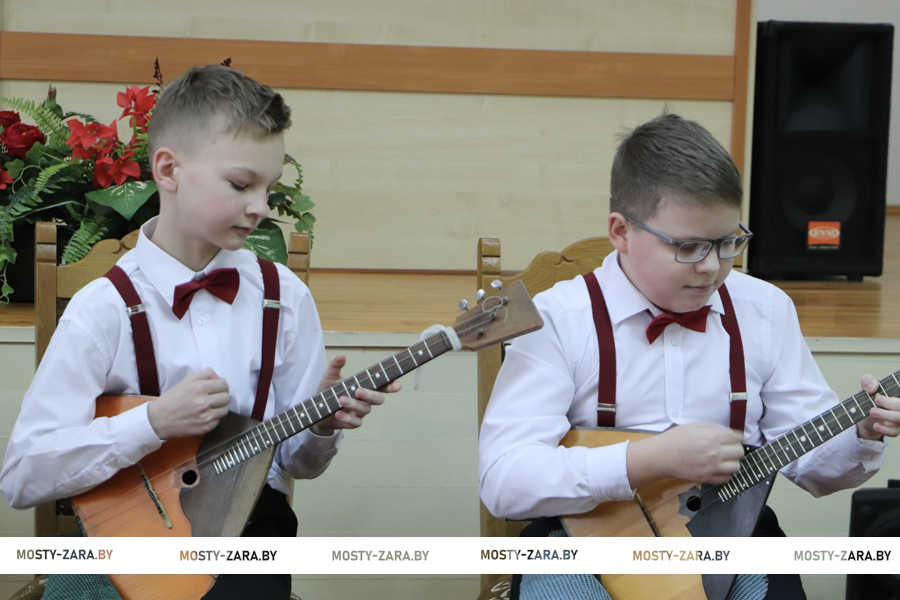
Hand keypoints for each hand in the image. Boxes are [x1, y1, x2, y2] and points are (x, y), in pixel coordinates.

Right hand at [147, 368, 229, 439]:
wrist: (158, 420)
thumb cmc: (173, 398)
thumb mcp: (186, 380)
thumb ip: (205, 374)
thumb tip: (219, 377)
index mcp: (199, 387)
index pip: (224, 384)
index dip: (221, 386)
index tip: (217, 388)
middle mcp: (204, 402)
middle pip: (226, 397)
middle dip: (221, 396)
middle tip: (212, 398)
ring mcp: (205, 417)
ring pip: (224, 410)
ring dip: (218, 408)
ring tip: (207, 408)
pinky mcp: (205, 428)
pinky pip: (218, 421)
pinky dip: (212, 418)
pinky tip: (202, 416)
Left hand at [310, 354, 401, 435]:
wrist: (317, 409)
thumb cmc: (328, 391)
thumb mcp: (330, 376)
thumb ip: (335, 366)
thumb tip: (341, 355)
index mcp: (365, 386)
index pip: (382, 386)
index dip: (391, 386)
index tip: (397, 385)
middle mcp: (366, 400)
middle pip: (378, 399)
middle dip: (371, 395)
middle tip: (359, 391)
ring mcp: (360, 412)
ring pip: (365, 409)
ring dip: (353, 404)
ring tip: (341, 399)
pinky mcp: (352, 422)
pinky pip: (355, 422)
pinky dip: (347, 418)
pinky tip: (338, 413)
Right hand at [626, 422, 743, 488]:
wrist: (661, 456)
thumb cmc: (675, 438)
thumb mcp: (694, 426)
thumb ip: (712, 428)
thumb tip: (727, 433)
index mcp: (712, 437)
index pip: (737, 437)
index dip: (736, 437)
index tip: (732, 439)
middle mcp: (715, 452)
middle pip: (739, 452)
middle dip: (735, 449)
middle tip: (727, 448)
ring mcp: (712, 467)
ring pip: (736, 467)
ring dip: (731, 462)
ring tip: (723, 460)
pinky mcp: (707, 478)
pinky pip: (726, 479)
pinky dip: (724, 474)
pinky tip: (717, 469)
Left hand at [856, 374, 899, 439]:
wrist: (864, 413)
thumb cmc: (870, 395)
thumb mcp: (866, 385)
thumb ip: (869, 381)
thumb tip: (873, 387)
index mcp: (898, 392)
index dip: (894, 398)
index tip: (883, 393)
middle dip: (891, 403)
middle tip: (876, 400)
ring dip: (886, 415)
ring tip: (872, 412)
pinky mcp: (896, 429)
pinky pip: (894, 431)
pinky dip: (885, 429)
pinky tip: (875, 425)